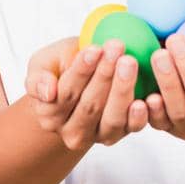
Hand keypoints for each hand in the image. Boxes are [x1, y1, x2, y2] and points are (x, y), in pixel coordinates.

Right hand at [23, 35, 148, 151]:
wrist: (84, 75)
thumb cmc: (63, 66)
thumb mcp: (43, 64)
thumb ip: (37, 78)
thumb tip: (48, 93)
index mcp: (50, 115)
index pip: (66, 94)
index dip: (81, 71)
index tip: (94, 49)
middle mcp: (72, 132)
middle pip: (90, 106)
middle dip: (105, 75)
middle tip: (117, 47)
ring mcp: (98, 136)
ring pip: (111, 119)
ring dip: (122, 90)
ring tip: (130, 62)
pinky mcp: (121, 133)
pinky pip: (131, 128)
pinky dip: (140, 116)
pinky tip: (146, 99)